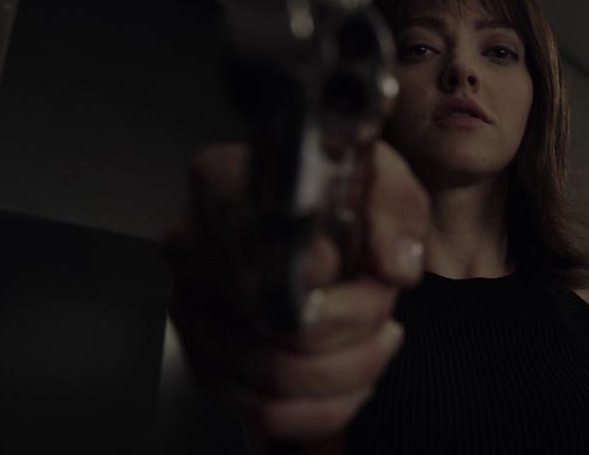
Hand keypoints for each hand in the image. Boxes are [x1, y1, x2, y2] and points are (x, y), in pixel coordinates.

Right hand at [161, 140, 429, 441]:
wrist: (322, 222)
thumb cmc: (341, 193)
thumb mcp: (380, 176)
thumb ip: (393, 211)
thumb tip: (395, 262)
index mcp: (222, 181)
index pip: (251, 241)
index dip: (310, 269)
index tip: (343, 265)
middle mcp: (194, 247)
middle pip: (272, 318)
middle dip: (353, 319)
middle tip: (381, 297)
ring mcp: (195, 310)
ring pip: (276, 375)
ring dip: (350, 364)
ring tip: (376, 331)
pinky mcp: (207, 362)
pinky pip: (267, 412)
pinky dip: (328, 403)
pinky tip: (356, 366)